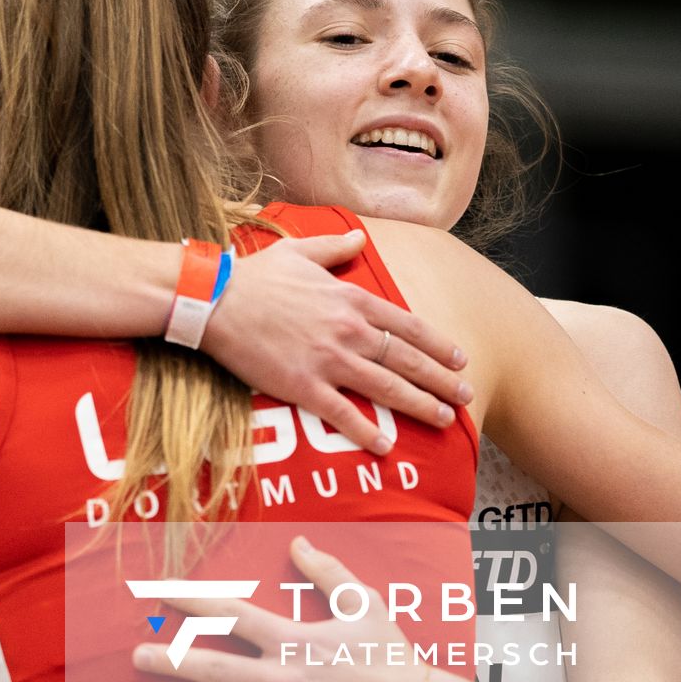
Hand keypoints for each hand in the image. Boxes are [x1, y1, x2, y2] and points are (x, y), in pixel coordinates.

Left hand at [134, 536, 431, 681]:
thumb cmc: (393, 657)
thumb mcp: (363, 605)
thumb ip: (327, 573)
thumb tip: (298, 542)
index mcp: (293, 640)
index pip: (231, 615)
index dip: (192, 603)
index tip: (159, 593)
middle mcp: (283, 678)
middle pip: (214, 667)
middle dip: (171, 660)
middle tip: (136, 656)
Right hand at [202, 232, 469, 454]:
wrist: (214, 300)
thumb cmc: (253, 275)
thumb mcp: (299, 251)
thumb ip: (335, 247)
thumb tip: (359, 236)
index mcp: (351, 298)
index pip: (408, 326)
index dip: (437, 345)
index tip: (459, 359)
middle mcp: (348, 330)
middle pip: (407, 359)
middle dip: (441, 381)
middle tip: (465, 397)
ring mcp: (328, 360)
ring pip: (386, 387)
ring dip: (420, 405)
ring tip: (444, 420)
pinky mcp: (303, 386)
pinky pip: (342, 414)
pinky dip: (365, 431)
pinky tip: (384, 445)